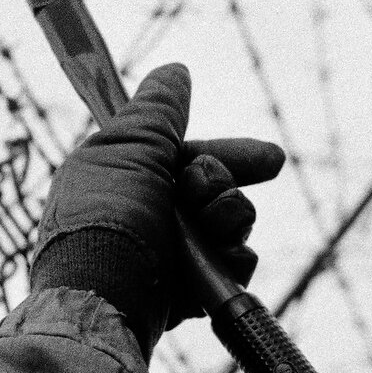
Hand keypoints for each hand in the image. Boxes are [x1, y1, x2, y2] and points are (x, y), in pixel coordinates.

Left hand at [31, 64, 284, 352]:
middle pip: (218, 188)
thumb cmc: (105, 218)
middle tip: (204, 195)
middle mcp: (147, 213)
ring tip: (204, 231)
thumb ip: (157, 110)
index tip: (270, 160)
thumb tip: (175, 72)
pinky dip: (230, 264)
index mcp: (127, 174)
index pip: (188, 155)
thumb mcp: (129, 147)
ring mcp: (168, 255)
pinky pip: (232, 269)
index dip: (228, 153)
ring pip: (231, 226)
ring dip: (227, 221)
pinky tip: (215, 265)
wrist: (101, 299)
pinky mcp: (184, 294)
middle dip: (223, 187)